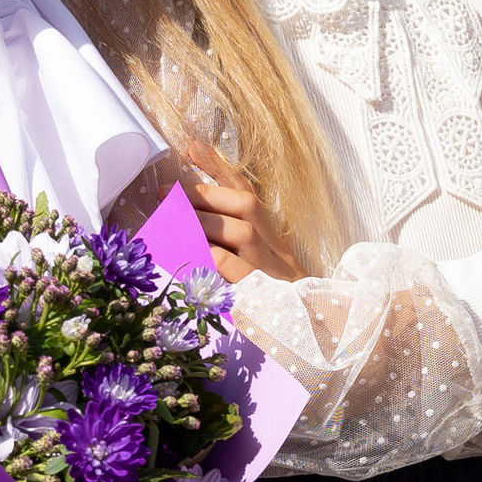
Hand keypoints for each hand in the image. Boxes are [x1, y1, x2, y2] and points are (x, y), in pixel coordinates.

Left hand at [181, 138, 299, 284]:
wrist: (313, 332)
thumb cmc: (271, 296)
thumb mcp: (255, 262)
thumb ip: (226, 234)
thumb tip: (193, 199)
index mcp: (271, 235)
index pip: (246, 192)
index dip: (220, 167)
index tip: (191, 149)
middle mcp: (276, 246)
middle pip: (244, 205)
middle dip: (204, 195)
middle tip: (168, 194)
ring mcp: (273, 269)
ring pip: (240, 232)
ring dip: (203, 222)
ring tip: (172, 219)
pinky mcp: (264, 295)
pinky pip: (236, 269)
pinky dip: (211, 256)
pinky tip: (186, 251)